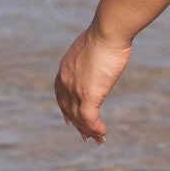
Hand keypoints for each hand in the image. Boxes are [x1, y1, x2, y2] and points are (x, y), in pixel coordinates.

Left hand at [55, 25, 131, 144]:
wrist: (108, 31)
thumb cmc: (106, 32)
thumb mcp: (92, 45)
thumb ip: (91, 56)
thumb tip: (100, 52)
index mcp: (64, 70)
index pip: (61, 96)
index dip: (66, 110)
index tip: (69, 120)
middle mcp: (65, 82)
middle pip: (69, 110)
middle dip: (78, 124)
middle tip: (86, 136)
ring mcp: (76, 90)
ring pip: (79, 118)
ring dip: (89, 130)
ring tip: (98, 139)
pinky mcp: (89, 96)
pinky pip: (90, 119)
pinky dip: (96, 128)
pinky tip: (104, 133)